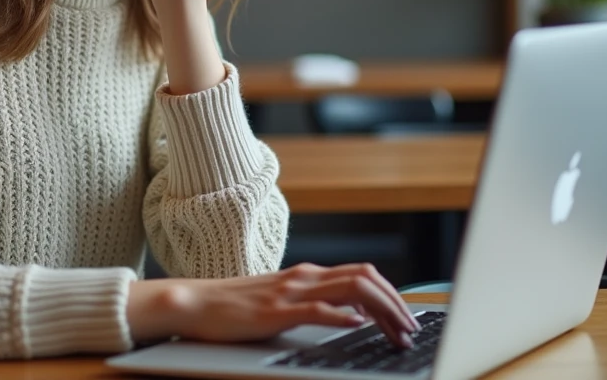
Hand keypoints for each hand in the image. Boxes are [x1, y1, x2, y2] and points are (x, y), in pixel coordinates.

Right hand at [126, 263, 420, 347]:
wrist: (195, 302)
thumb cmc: (235, 306)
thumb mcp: (281, 300)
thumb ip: (312, 302)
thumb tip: (350, 314)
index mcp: (308, 274)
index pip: (363, 274)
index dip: (392, 294)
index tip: (407, 318)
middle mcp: (305, 276)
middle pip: (366, 278)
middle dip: (397, 303)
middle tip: (412, 329)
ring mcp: (291, 292)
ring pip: (351, 289)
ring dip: (382, 310)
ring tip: (397, 331)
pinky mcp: (275, 311)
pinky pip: (315, 309)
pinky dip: (341, 314)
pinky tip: (356, 324)